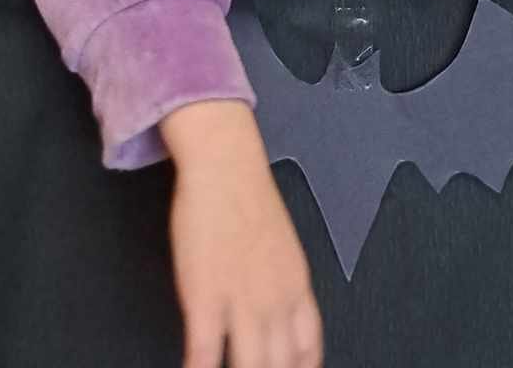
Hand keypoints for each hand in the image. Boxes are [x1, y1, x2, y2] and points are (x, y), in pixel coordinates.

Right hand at [160, 101, 322, 367]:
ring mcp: (241, 302)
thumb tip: (277, 317)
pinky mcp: (205, 297)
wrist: (225, 163)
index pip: (308, 351)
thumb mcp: (280, 246)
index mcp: (296, 288)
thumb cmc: (247, 197)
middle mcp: (275, 302)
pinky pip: (204, 354)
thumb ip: (282, 286)